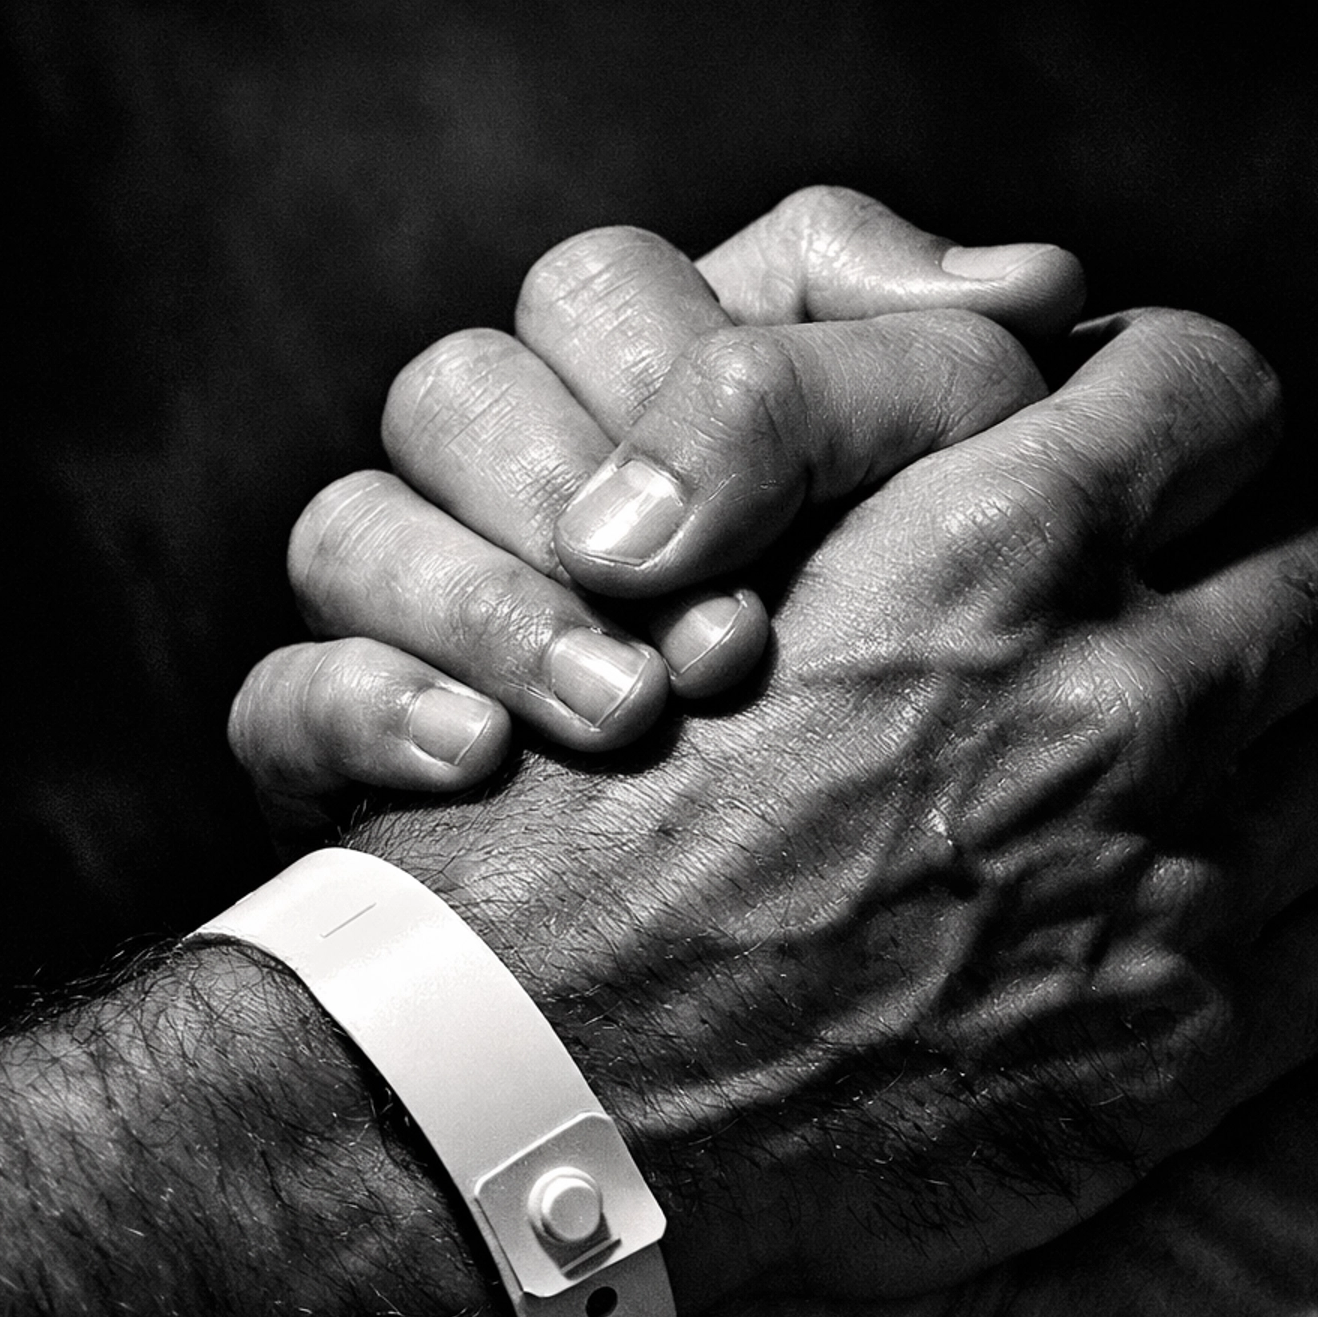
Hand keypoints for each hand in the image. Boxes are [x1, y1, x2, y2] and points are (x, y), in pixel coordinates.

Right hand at [228, 189, 1083, 834]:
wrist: (708, 1035)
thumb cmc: (891, 777)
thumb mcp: (968, 563)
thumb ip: (962, 398)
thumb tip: (1037, 281)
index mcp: (649, 424)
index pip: (619, 290)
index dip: (710, 359)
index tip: (810, 488)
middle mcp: (513, 506)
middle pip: (466, 381)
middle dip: (586, 491)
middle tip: (721, 641)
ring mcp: (408, 630)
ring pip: (348, 520)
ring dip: (491, 608)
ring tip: (625, 716)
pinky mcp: (334, 755)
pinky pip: (280, 695)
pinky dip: (369, 714)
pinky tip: (475, 764)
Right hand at [346, 296, 1317, 1316]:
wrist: (558, 1085)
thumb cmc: (592, 820)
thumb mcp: (700, 565)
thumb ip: (867, 454)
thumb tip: (1020, 402)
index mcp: (994, 547)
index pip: (1216, 391)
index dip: (1187, 419)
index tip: (1152, 466)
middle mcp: (1116, 701)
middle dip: (1251, 595)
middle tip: (1157, 651)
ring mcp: (1169, 881)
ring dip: (1279, 769)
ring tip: (1170, 804)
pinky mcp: (1185, 1048)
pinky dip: (1285, 928)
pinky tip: (1173, 934)